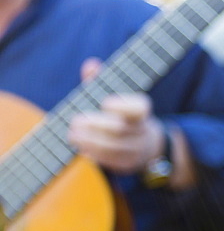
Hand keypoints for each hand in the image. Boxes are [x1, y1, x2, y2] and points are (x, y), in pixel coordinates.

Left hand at [66, 57, 164, 174]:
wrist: (144, 145)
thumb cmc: (120, 116)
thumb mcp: (113, 97)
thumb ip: (101, 81)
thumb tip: (90, 65)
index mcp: (141, 113)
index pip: (139, 109)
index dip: (123, 106)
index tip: (105, 102)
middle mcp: (142, 132)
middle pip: (121, 129)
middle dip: (97, 125)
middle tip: (76, 120)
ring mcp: (136, 150)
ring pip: (115, 148)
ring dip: (90, 141)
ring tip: (72, 134)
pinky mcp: (128, 165)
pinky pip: (112, 162)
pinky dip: (95, 154)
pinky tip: (80, 148)